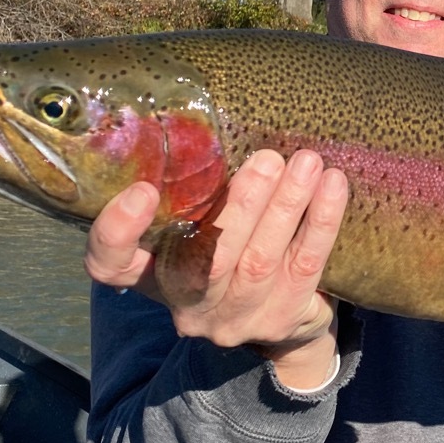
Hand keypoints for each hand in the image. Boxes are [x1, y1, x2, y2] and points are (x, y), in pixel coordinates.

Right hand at [85, 149, 349, 388]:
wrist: (282, 320)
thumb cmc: (231, 251)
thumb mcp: (199, 229)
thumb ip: (194, 193)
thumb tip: (211, 122)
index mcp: (152, 275)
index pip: (111, 265)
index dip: (118, 232)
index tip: (141, 190)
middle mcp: (187, 305)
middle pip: (204, 262)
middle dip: (240, 207)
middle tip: (266, 160)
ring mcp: (235, 319)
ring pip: (260, 262)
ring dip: (286, 206)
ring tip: (306, 163)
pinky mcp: (281, 319)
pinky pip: (305, 266)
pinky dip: (320, 223)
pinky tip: (332, 186)